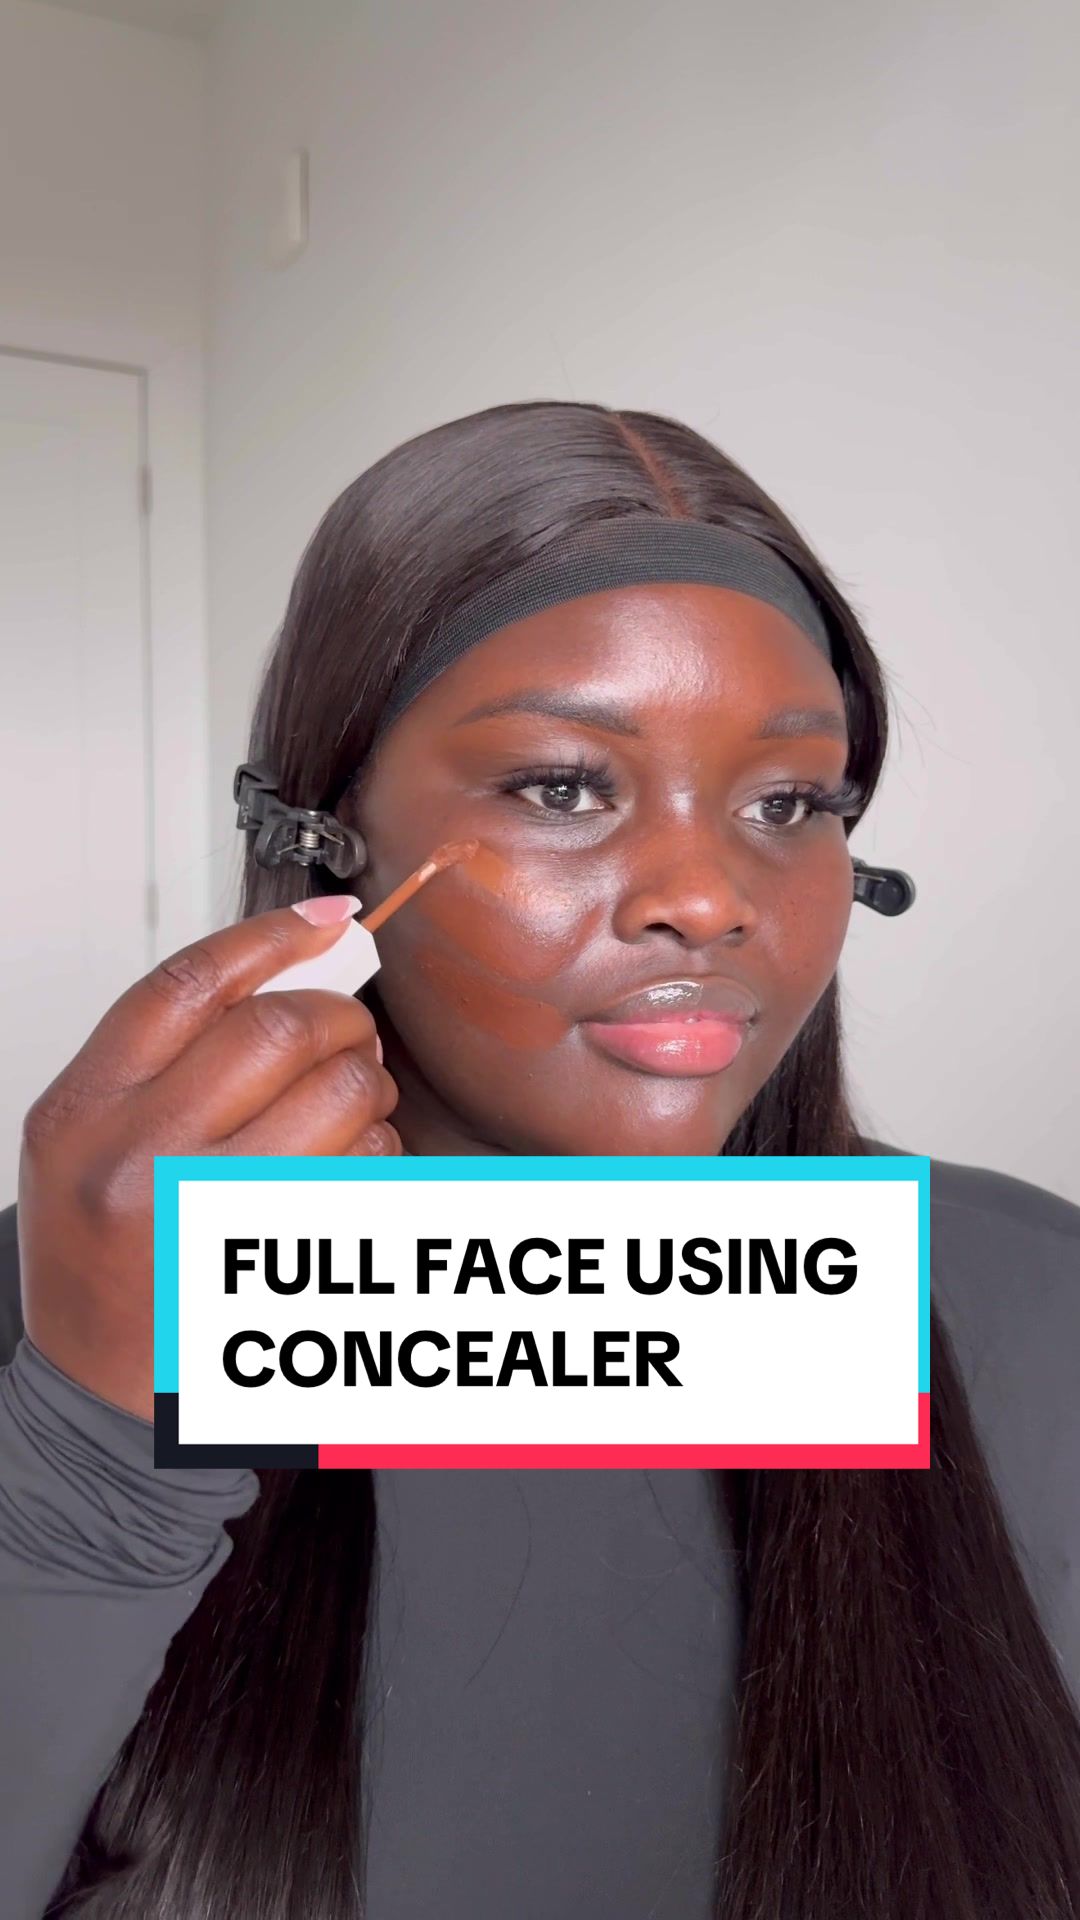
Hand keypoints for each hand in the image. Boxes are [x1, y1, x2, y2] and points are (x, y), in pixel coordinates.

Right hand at [17, 899, 398, 1419]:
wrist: (99, 1396)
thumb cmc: (98, 1262)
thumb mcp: (85, 1142)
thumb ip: (161, 1061)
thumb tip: (281, 974)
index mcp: (82, 1110)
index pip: (186, 986)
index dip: (269, 937)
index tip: (326, 920)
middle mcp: (135, 1157)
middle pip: (275, 1031)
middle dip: (337, 1020)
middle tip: (348, 1035)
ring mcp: (207, 1211)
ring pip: (338, 1095)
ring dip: (369, 1084)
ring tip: (356, 1101)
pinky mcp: (275, 1259)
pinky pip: (366, 1168)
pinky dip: (382, 1148)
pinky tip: (358, 1158)